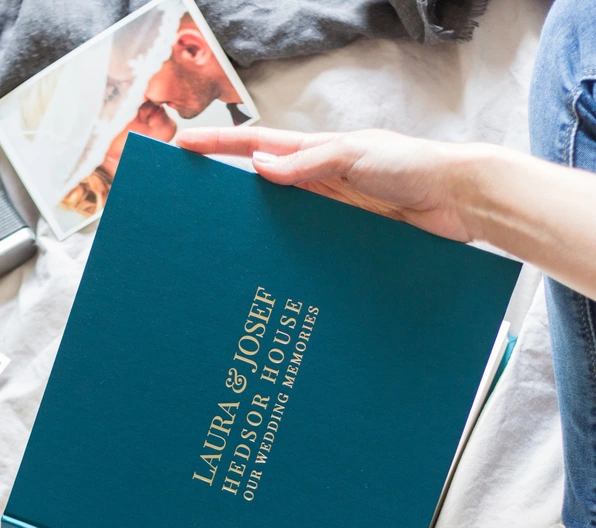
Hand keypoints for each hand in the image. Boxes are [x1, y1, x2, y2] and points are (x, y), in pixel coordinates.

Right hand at [176, 126, 482, 241]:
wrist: (456, 199)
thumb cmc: (412, 166)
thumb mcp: (356, 155)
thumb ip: (310, 162)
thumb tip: (260, 166)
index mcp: (319, 153)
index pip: (259, 147)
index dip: (220, 146)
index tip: (184, 145)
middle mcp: (321, 182)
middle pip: (264, 187)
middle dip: (228, 192)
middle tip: (193, 205)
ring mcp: (334, 212)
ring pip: (283, 221)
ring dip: (256, 231)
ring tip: (222, 247)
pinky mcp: (349, 237)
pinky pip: (311, 245)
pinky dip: (290, 254)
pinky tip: (273, 269)